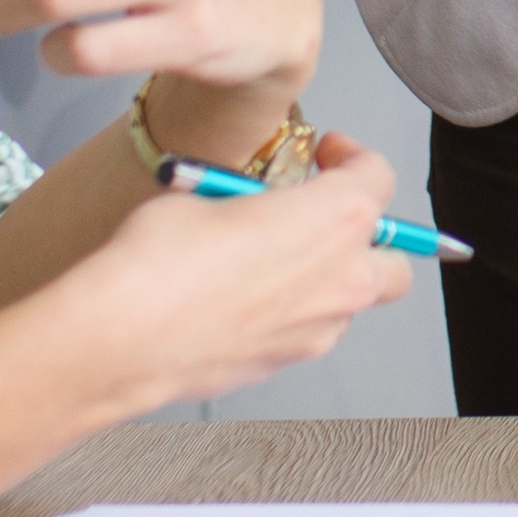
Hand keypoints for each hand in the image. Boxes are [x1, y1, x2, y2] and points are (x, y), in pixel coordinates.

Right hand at [18, 131, 419, 413]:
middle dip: (370, 236)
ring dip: (332, 278)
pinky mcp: (285, 363)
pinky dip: (294, 313)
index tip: (327, 154)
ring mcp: (318, 329)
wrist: (122, 338)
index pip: (377, 177)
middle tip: (325, 216)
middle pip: (395, 257)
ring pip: (354, 301)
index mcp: (336, 218)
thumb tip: (242, 205)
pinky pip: (310, 331)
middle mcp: (342, 277)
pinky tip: (246, 299)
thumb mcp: (204, 194)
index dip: (352, 157)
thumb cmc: (159, 260)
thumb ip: (247, 199)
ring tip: (277, 259)